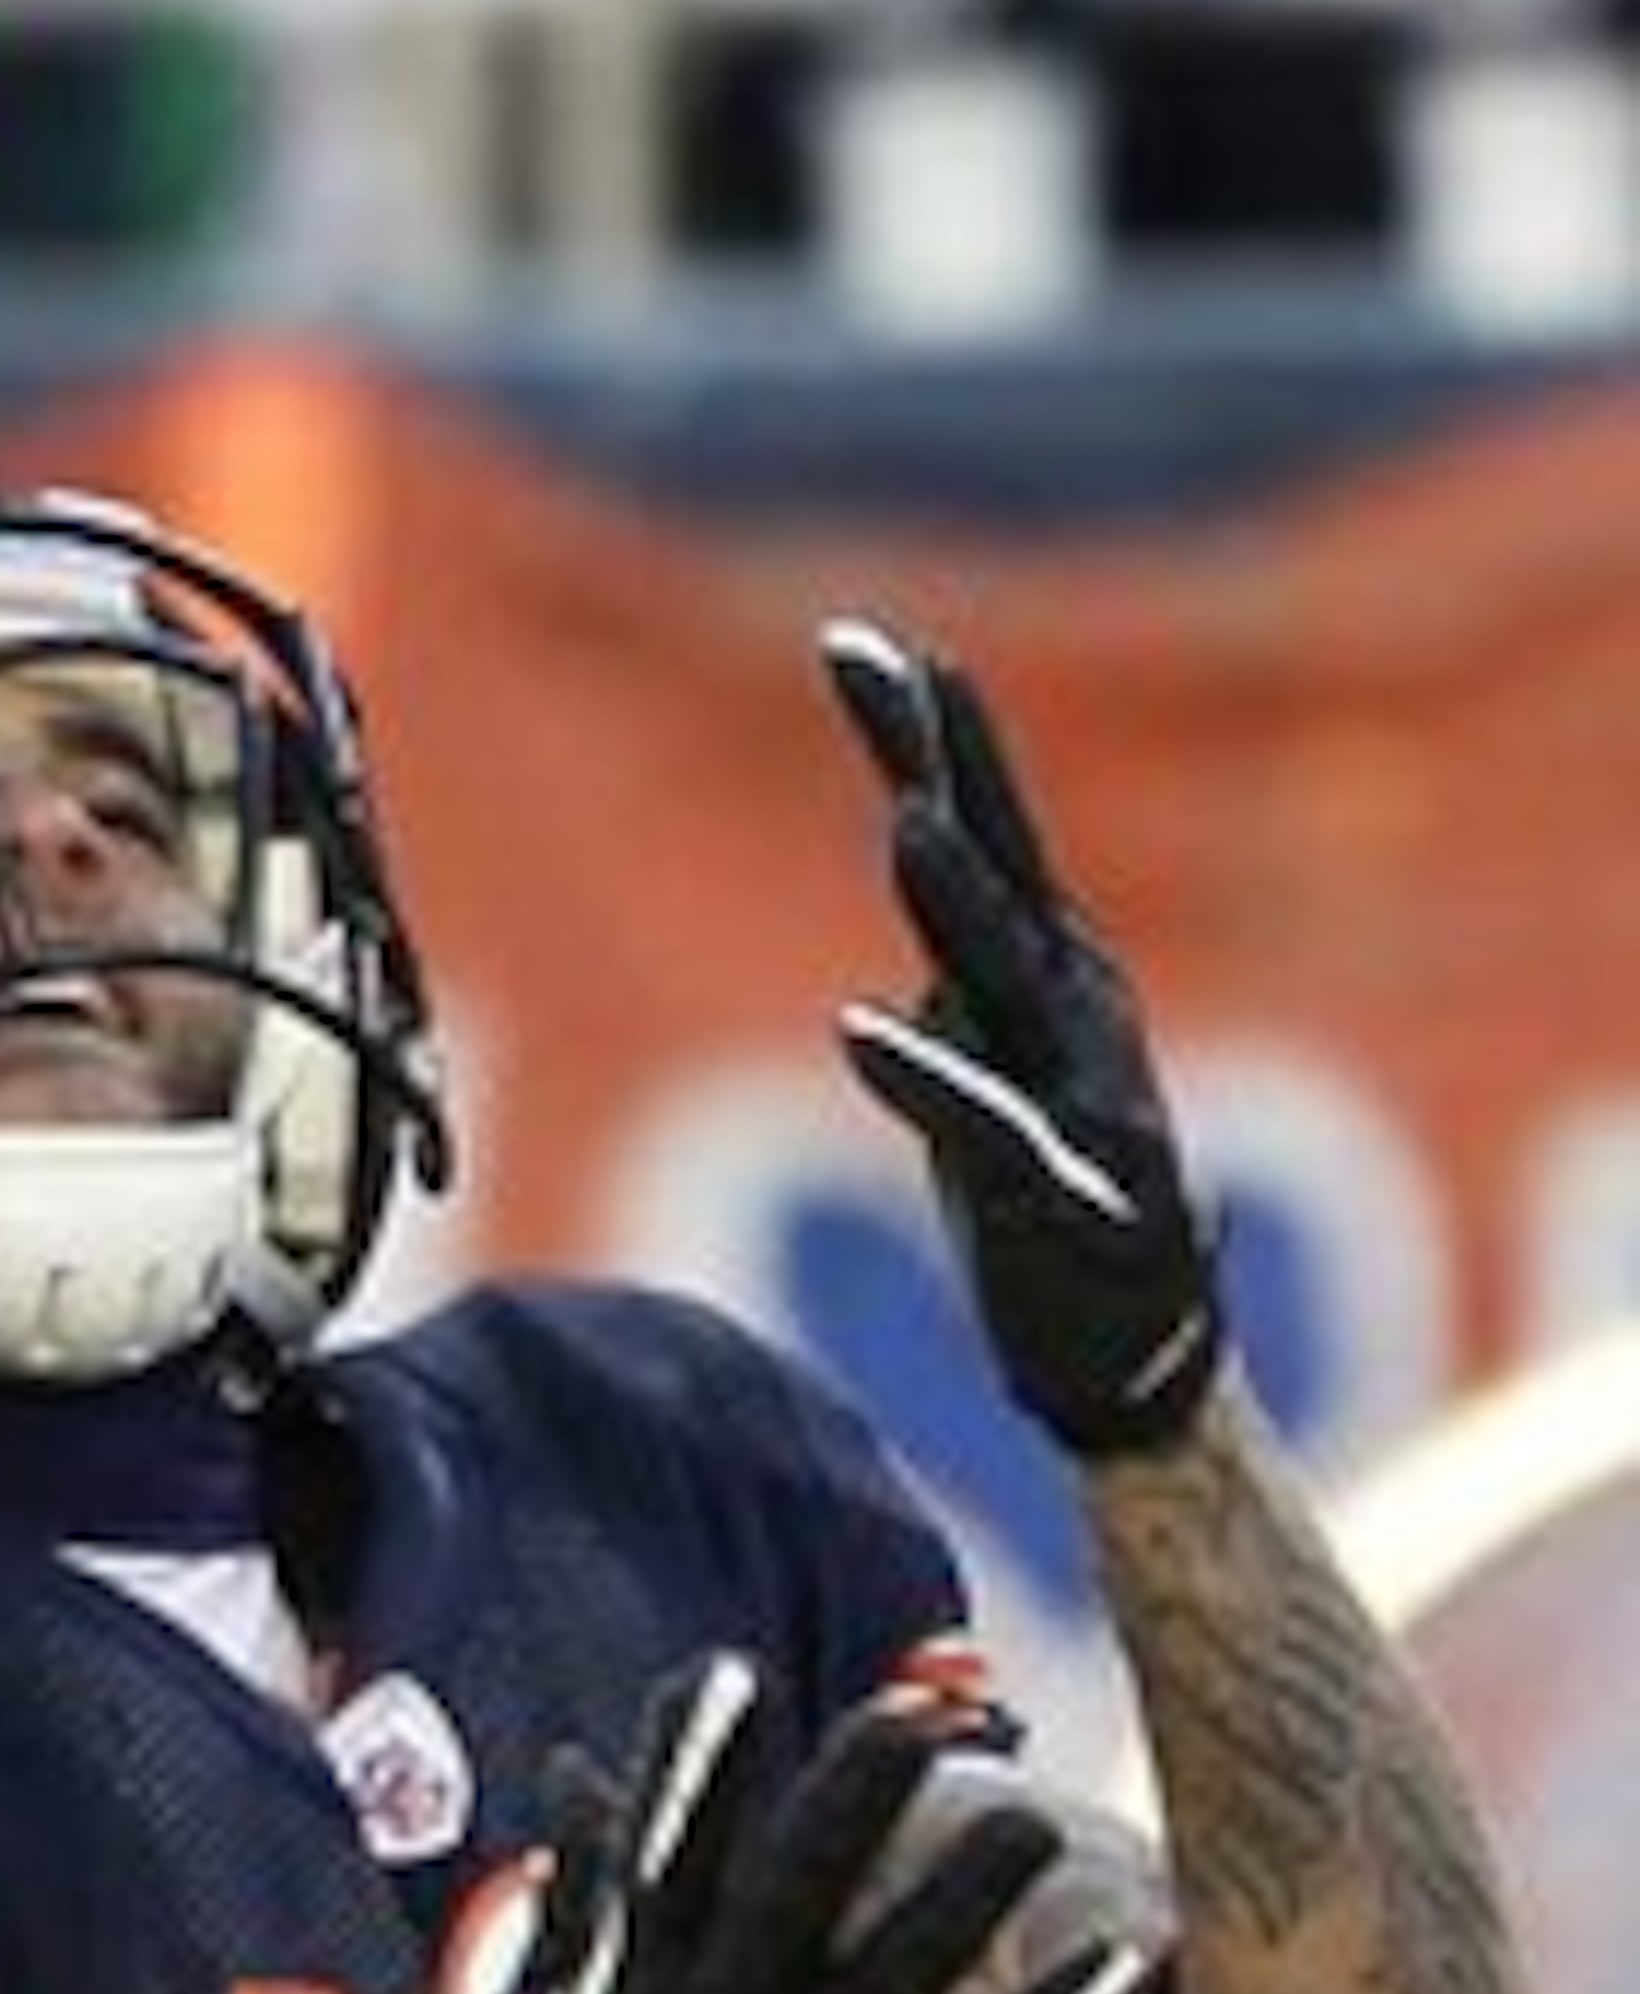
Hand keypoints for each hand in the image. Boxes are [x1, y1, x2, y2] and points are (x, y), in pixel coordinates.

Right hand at [470, 1657, 1149, 1993]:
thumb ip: (579, 1893)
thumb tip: (578, 1770)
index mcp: (637, 1984)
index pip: (662, 1851)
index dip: (688, 1763)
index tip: (723, 1670)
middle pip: (790, 1900)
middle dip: (846, 1806)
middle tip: (907, 1719)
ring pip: (895, 1984)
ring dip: (966, 1901)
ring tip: (1036, 1823)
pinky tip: (1118, 1959)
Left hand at [822, 620, 1226, 1457]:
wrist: (1133, 1353)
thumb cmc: (1049, 1199)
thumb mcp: (993, 1063)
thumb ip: (965, 979)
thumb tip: (922, 897)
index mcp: (1053, 973)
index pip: (984, 830)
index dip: (932, 738)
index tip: (869, 640)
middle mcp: (1076, 1012)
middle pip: (993, 867)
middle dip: (937, 765)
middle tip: (883, 668)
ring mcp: (1082, 1099)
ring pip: (1005, 983)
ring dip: (958, 902)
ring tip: (904, 824)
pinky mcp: (1066, 1195)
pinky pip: (985, 1125)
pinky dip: (928, 1077)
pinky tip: (860, 1033)